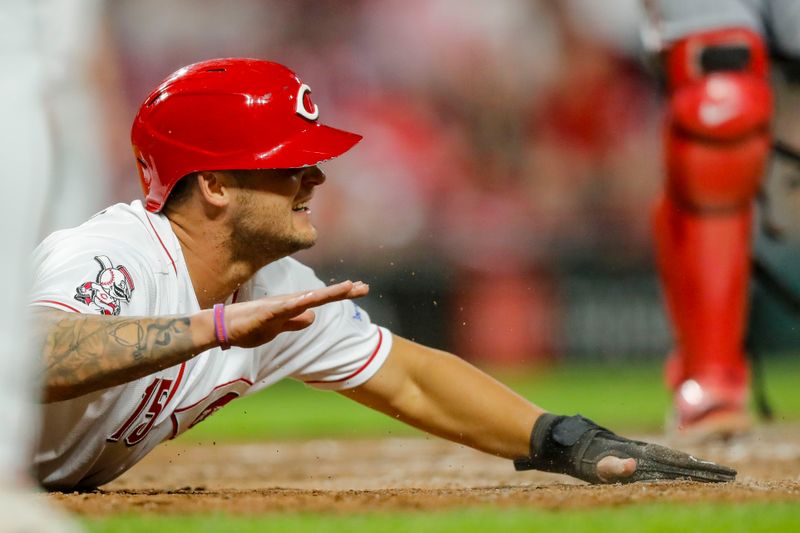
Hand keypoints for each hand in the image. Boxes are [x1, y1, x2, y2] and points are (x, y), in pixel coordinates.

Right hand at [223, 280, 368, 347]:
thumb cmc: (247, 325)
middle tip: (365, 287)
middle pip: (320, 296)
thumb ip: (295, 322)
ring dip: (327, 293)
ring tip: (347, 288)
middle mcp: (288, 302)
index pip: (321, 299)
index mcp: (292, 306)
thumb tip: (312, 317)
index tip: (360, 288)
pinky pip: (285, 308)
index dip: (340, 293)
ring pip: (307, 298)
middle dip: (343, 292)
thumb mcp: (278, 327)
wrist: (222, 327)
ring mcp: (277, 307)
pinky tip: (312, 300)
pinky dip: (299, 303)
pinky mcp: (266, 313)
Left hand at [515, 414, 735, 483]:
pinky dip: (676, 464)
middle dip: (704, 469)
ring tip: (714, 472)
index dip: (698, 471)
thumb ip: (611, 467)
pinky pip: (659, 461)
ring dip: (693, 466)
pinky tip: (682, 466)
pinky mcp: (630, 454)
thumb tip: (631, 465)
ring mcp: (636, 452)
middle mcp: (640, 452)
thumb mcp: (591, 466)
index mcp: (638, 456)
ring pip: (671, 460)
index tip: (721, 474)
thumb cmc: (577, 456)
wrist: (563, 440)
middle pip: (679, 461)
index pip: (676, 465)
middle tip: (731, 475)